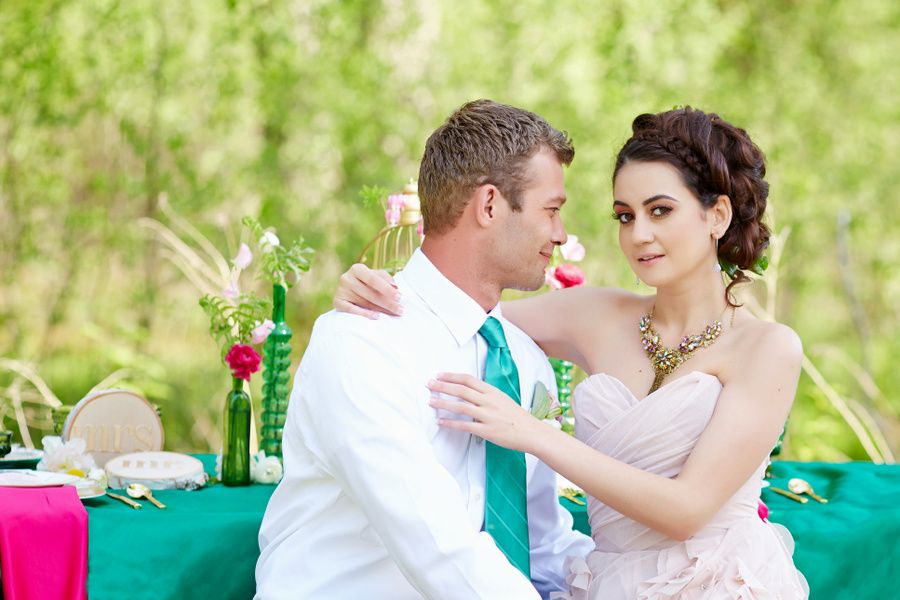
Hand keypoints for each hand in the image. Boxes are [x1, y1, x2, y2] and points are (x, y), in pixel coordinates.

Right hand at [334, 263, 402, 318]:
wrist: (347, 293)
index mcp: (357, 269)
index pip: (374, 279)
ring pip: (364, 302)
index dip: (387, 289)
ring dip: (381, 309)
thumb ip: (385, 279)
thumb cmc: (365, 283)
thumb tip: (395, 286)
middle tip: (401, 310)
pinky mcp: (337, 302)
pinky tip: (377, 317)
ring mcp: (341, 290)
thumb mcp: (374, 277)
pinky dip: (365, 314)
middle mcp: (346, 278)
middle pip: (371, 293)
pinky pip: (352, 310)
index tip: (400, 297)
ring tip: (394, 314)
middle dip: (388, 302)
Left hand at [427, 373, 547, 453]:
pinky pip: (465, 425)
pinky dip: (451, 423)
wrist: (532, 432)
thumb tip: (469, 391)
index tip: (439, 375)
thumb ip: (486, 395)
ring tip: (430, 401)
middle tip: (429, 384)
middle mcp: (489, 401)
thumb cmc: (517, 416)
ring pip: (461, 406)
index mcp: (493, 391)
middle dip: (442, 386)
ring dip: (443, 403)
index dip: (452, 376)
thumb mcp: (502, 399)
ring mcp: (488, 415)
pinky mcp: (487, 430)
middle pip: (461, 389)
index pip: (468, 379)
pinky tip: (440, 422)